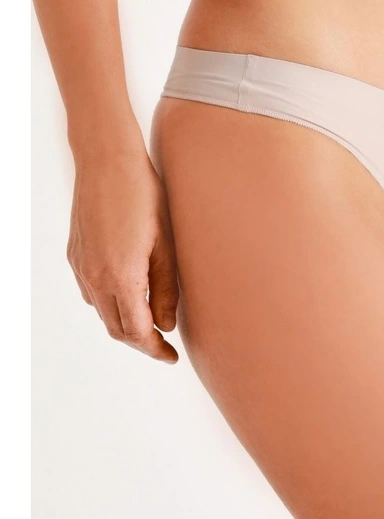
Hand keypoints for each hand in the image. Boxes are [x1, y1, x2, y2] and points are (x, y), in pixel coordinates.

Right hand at [66, 147, 178, 362]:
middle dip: (141, 342)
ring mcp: (81, 267)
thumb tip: (167, 323)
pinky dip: (111, 303)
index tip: (172, 356)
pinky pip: (91, 292)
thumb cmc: (144, 196)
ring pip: (102, 312)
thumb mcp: (166, 243)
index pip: (138, 332)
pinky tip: (129, 293)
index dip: (155, 349)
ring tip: (151, 320)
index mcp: (122, 278)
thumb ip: (167, 287)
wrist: (107, 162)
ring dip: (125, 323)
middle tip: (164, 345)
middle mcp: (95, 279)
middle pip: (117, 329)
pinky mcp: (76, 255)